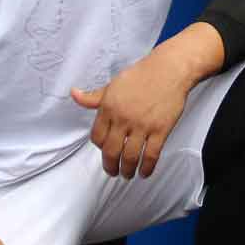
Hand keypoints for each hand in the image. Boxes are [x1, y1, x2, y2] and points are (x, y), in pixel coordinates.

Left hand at [71, 48, 201, 179]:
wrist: (169, 69)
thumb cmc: (142, 75)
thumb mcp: (113, 84)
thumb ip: (93, 97)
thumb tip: (74, 94)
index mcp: (109, 107)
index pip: (97, 137)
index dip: (100, 148)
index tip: (105, 151)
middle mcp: (123, 118)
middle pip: (111, 151)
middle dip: (110, 166)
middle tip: (113, 171)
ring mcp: (142, 125)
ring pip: (130, 157)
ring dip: (127, 170)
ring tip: (127, 174)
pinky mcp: (160, 129)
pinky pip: (151, 155)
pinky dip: (147, 167)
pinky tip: (145, 172)